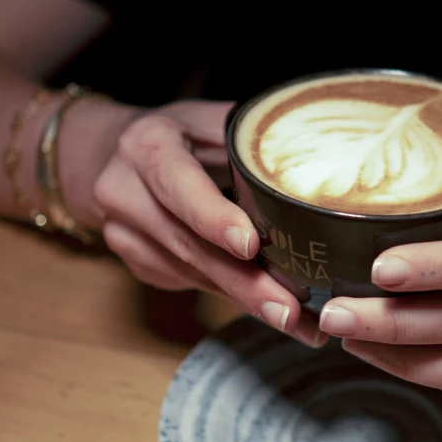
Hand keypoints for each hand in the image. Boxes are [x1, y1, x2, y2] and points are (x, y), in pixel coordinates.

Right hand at [89, 100, 324, 346]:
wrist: (117, 154)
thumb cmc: (185, 133)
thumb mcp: (212, 119)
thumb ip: (251, 140)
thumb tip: (325, 163)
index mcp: (146, 144)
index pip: (177, 184)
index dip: (212, 218)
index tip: (250, 246)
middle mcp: (125, 192)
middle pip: (188, 245)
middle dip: (243, 283)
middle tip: (290, 311)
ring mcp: (125, 233)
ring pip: (192, 273)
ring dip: (246, 300)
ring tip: (300, 322)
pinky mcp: (138, 262)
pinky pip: (192, 283)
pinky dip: (235, 297)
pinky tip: (273, 309)